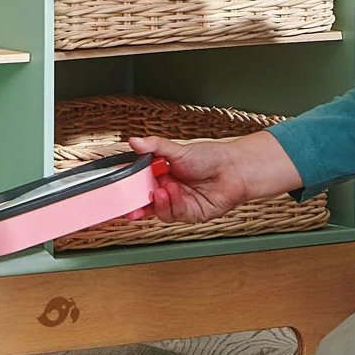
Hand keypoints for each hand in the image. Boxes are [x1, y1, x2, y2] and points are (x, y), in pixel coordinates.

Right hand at [128, 134, 249, 223]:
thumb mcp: (178, 150)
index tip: (120, 191)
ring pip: (160, 210)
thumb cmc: (210, 157)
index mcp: (162, 175)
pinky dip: (172, 203)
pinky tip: (175, 192)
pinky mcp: (191, 214)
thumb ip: (154, 147)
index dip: (130, 190)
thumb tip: (134, 141)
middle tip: (132, 203)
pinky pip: (176, 213)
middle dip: (137, 206)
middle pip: (147, 202)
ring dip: (159, 202)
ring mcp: (179, 203)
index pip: (141, 185)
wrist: (234, 168)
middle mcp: (169, 190)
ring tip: (162, 189)